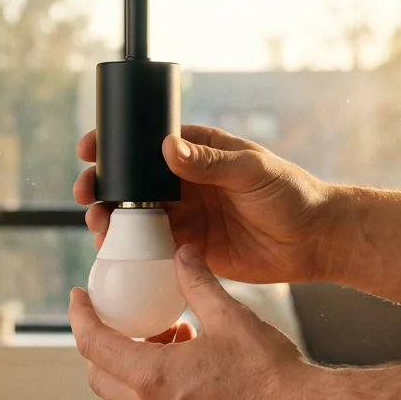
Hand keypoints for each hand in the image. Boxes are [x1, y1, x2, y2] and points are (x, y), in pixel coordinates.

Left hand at [70, 244, 330, 399]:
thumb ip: (199, 283)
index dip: (80, 318)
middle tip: (126, 318)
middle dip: (105, 344)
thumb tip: (183, 254)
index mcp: (154, 378)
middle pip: (101, 376)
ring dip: (135, 366)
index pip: (93, 345)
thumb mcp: (232, 318)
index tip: (79, 299)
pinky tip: (191, 366)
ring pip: (127, 398)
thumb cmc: (272, 376)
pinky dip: (156, 387)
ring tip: (172, 337)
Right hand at [74, 125, 339, 284]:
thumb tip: (169, 148)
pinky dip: (131, 252)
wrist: (314, 241)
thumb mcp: (251, 171)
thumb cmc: (291, 194)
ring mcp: (186, 215)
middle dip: (104, 187)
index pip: (147, 144)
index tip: (89, 151)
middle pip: (133, 182)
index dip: (115, 147)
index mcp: (198, 152)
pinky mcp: (190, 249)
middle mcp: (185, 182)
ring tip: (98, 228)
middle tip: (86, 195)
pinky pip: (152, 249)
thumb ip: (210, 162)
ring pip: (136, 217)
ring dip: (112, 221)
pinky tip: (116, 255)